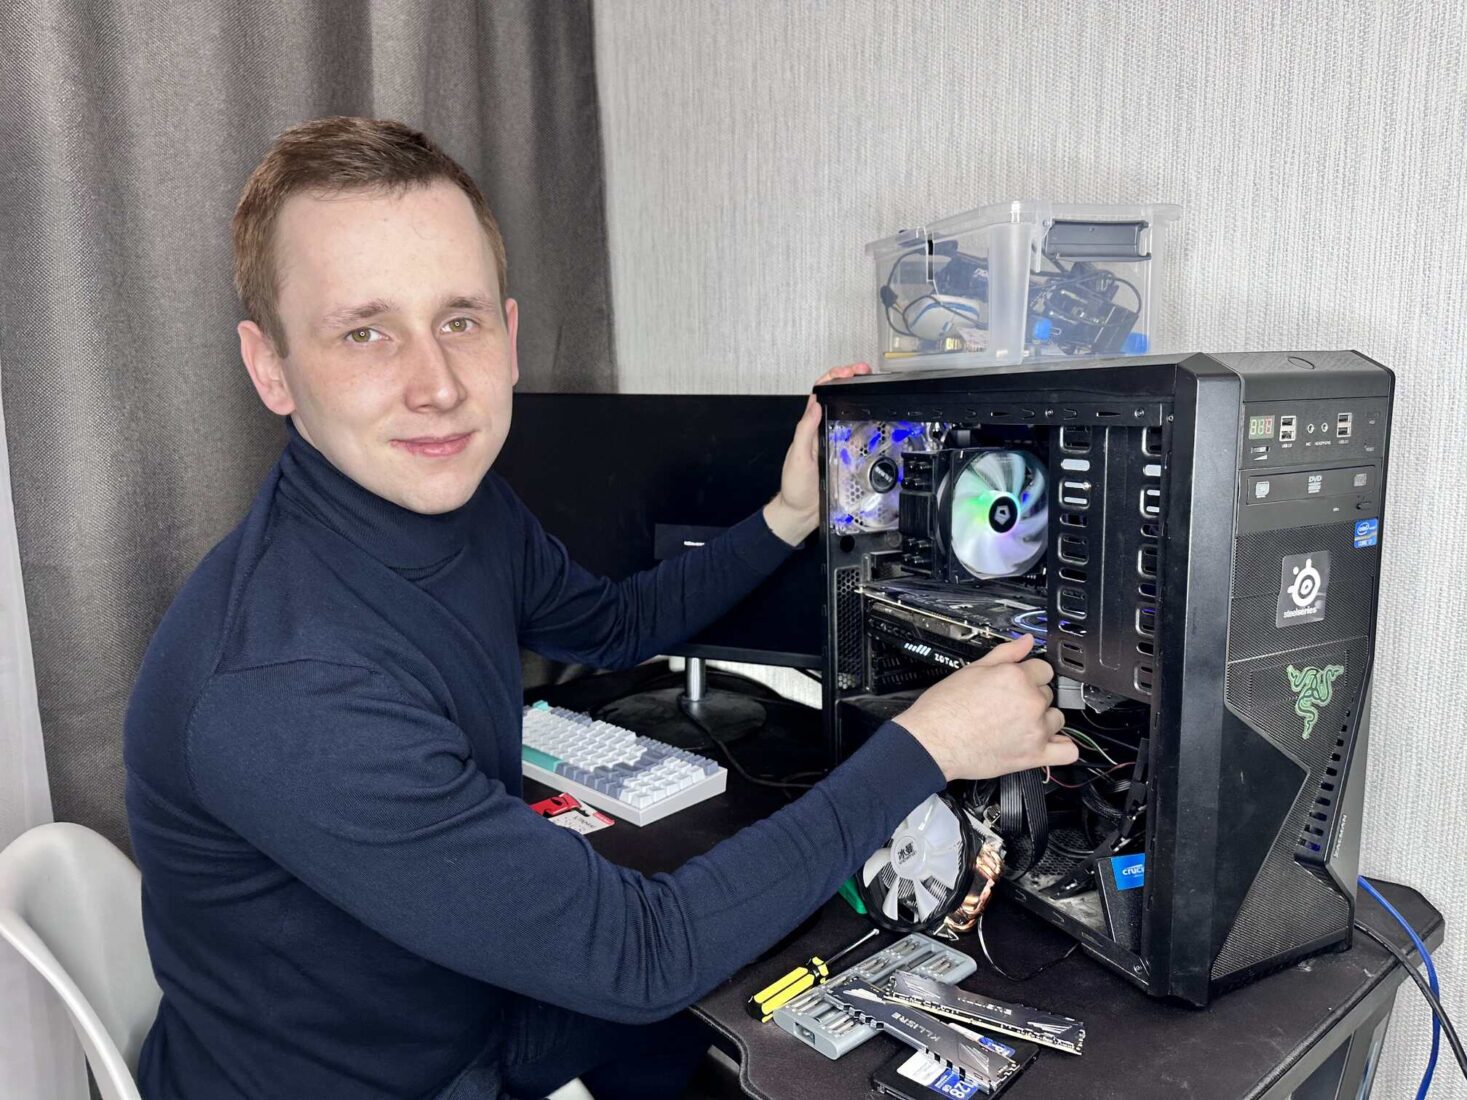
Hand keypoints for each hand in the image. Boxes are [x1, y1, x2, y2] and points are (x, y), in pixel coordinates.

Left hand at [763, 362, 871, 544]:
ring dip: (862, 399)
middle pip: (838, 399)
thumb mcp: (798, 456)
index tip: (848, 370)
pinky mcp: (846, 457)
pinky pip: (860, 438)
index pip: (820, 393)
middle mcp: (823, 431)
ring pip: (851, 415)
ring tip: (874, 387)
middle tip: (867, 372)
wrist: (802, 514)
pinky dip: (869, 426)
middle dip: (852, 381)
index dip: (834, 377)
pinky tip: (878, 419)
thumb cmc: (796, 488)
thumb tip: (814, 403)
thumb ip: (805, 430)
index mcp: (810, 427)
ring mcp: (836, 443)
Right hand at [893, 634, 1076, 781]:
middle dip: (1031, 697)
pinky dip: (1063, 748)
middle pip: (1048, 693)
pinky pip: (1067, 752)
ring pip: (1056, 718)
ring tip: (1018, 724)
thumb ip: (1005, 653)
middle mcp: (1030, 701)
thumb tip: (1026, 641)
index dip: (1029, 674)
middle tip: (1009, 705)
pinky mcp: (1034, 755)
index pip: (1043, 668)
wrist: (932, 741)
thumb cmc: (944, 709)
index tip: (1020, 682)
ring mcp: (1035, 730)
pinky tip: (1050, 744)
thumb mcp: (972, 670)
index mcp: (1016, 677)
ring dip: (1042, 720)